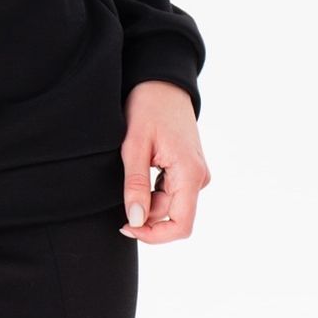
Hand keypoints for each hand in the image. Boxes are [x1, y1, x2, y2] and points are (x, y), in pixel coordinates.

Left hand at [119, 81, 210, 242]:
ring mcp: (195, 173)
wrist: (162, 81)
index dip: (154, 235)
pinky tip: (139, 171)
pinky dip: (153, 191)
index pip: (180, 225)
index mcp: (190, 173)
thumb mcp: (134, 145)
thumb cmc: (148, 106)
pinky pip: (172, 191)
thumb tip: (135, 220)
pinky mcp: (188, 168)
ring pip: (171, 204)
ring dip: (147, 201)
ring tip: (129, 174)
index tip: (126, 226)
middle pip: (173, 215)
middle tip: (119, 199)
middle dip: (146, 216)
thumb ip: (136, 184)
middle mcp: (199, 177)